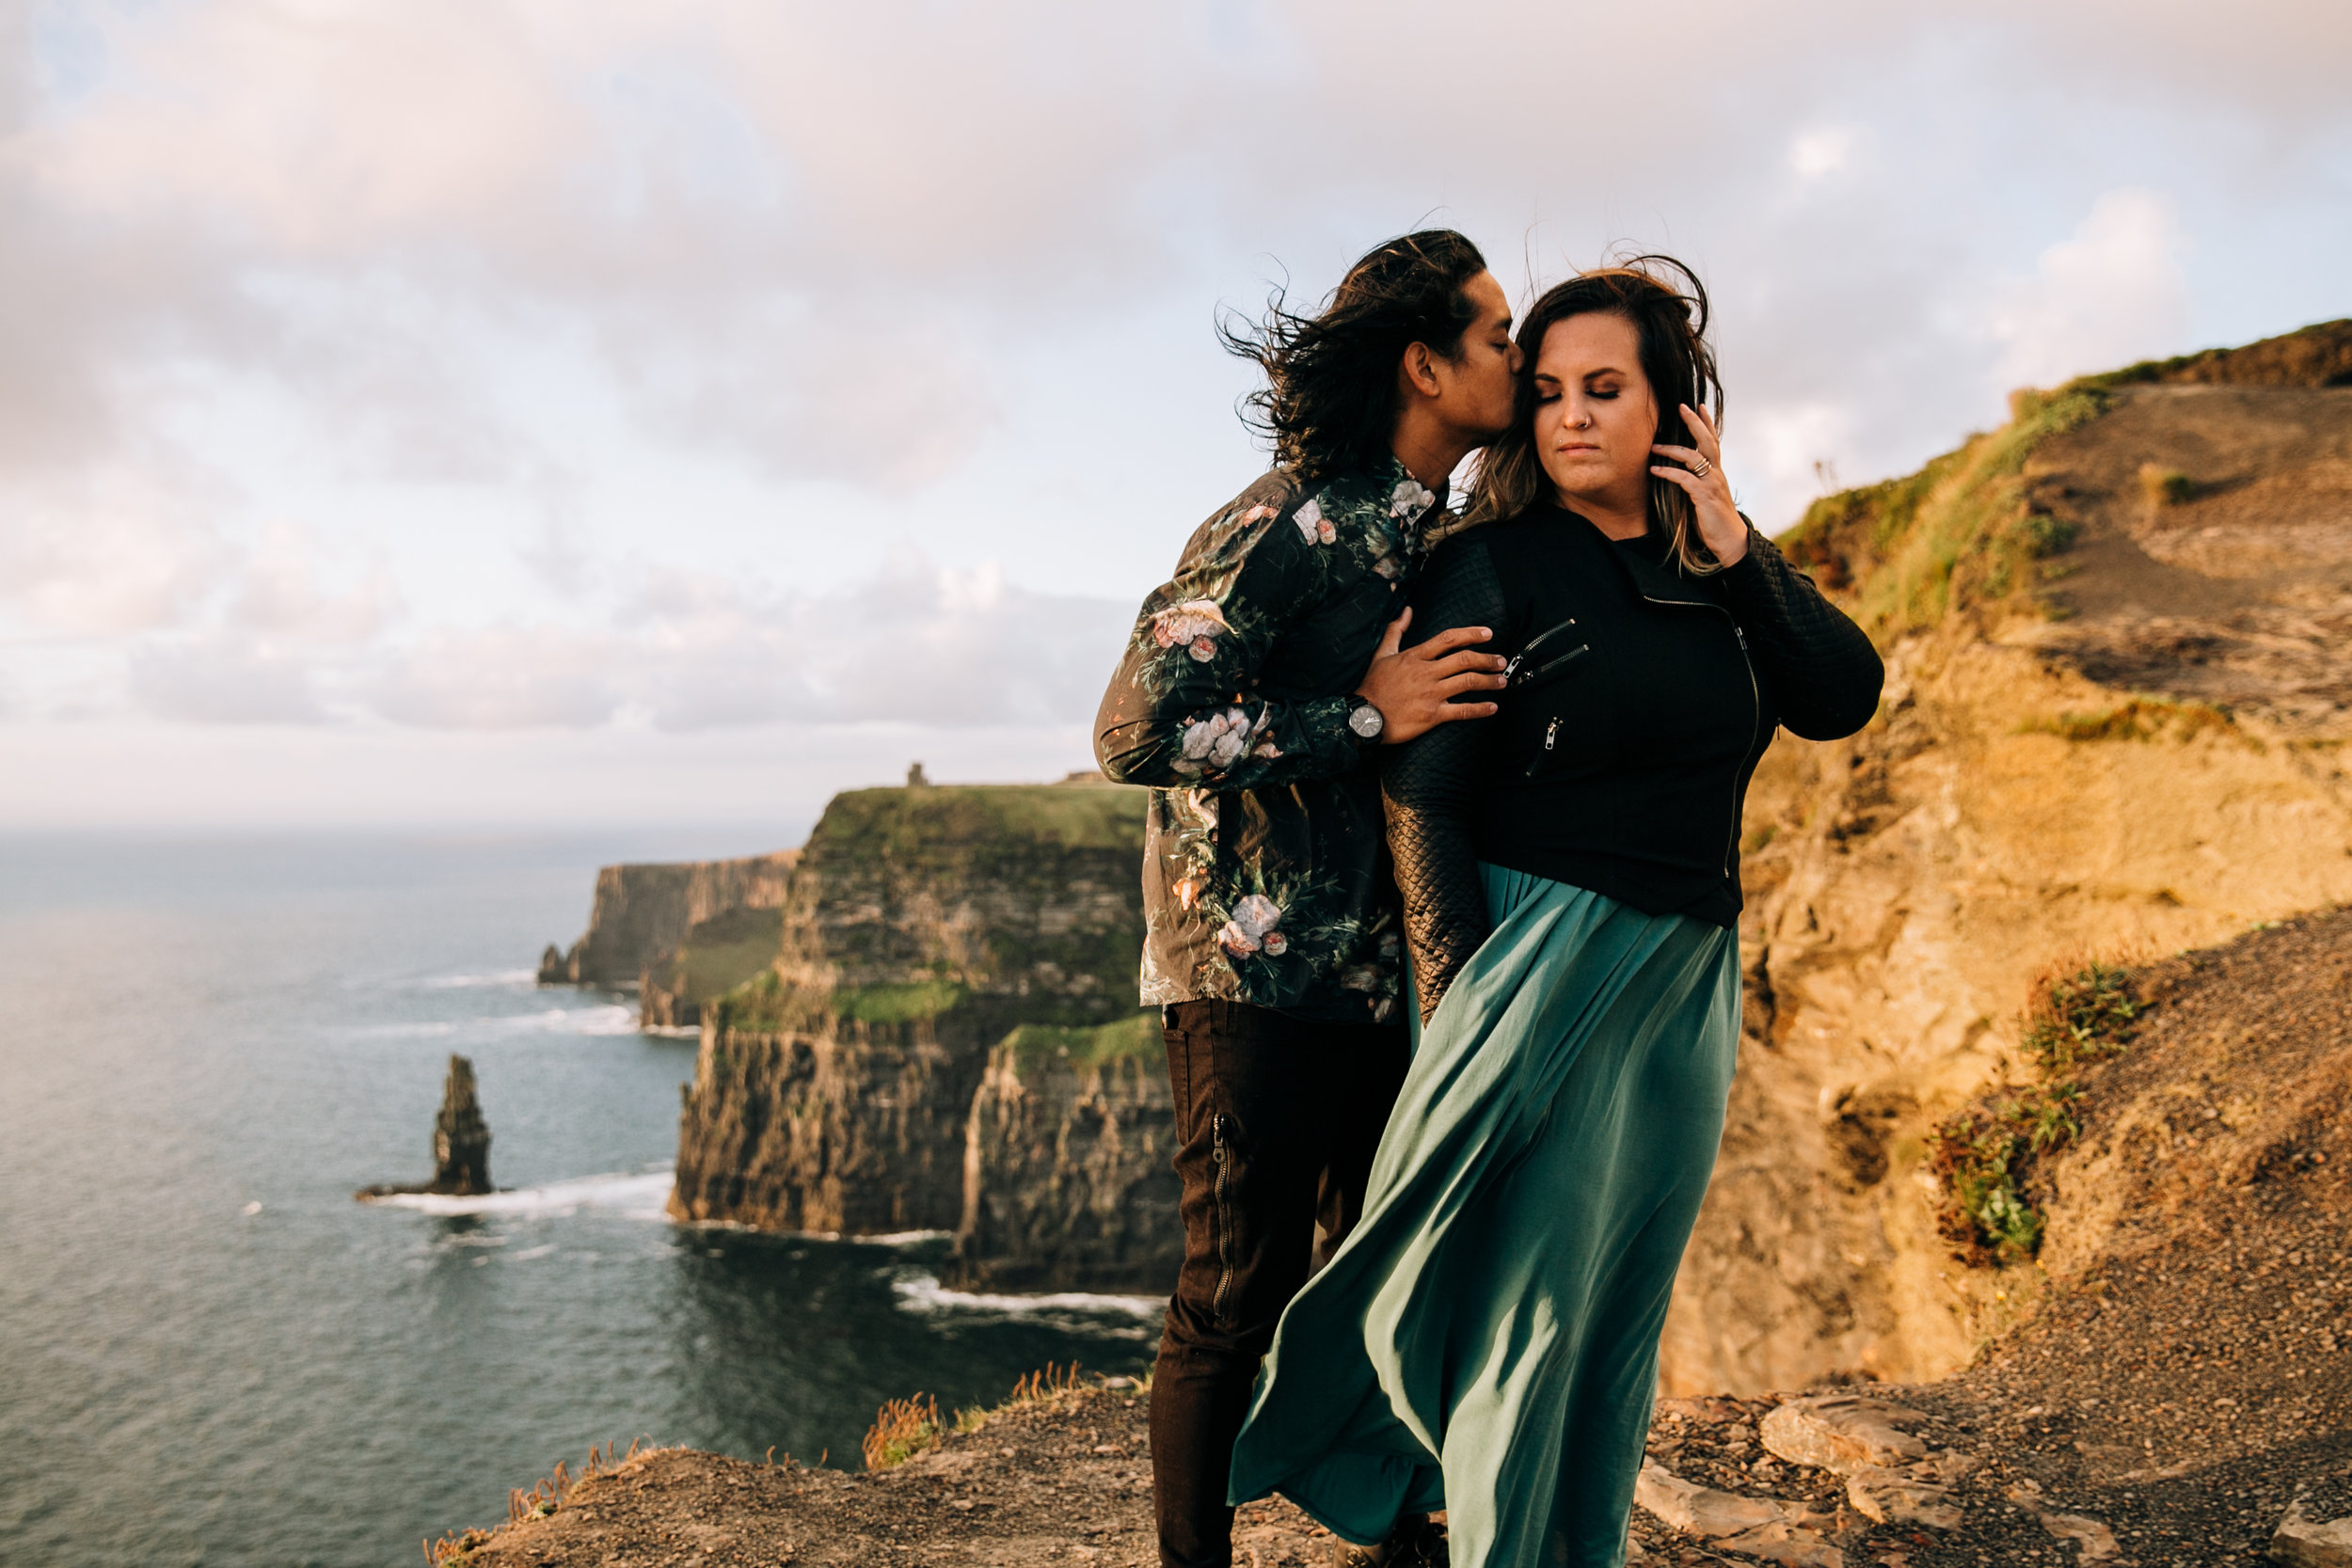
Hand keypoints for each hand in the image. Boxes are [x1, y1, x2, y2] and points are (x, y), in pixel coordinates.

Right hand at [1355, 607, 1506, 744]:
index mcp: (1415, 656)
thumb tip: (1407, 611)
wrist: (1364, 717)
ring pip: (1468, 682)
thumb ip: (1396, 630)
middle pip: (1465, 660)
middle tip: (1501, 661)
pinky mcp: (1432, 715)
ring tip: (1502, 680)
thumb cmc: (1372, 686)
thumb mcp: (1382, 654)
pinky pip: (1462, 710)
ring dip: (1489, 680)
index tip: (1488, 634)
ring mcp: (1431, 694)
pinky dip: (1480, 709)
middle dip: (1487, 659)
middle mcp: (1426, 672)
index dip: (1471, 634)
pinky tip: (1492, 707)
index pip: (1449, 639)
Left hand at [1651, 403, 1748, 565]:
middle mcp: (1716, 474)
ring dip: (1672, 449)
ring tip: (1654, 446)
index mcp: (1717, 472)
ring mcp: (1711, 484)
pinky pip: (1684, 478)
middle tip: (1682, 407)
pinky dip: (1668, 472)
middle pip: (1707, 441)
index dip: (1707, 423)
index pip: (1713, 442)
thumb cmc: (1714, 521)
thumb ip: (1696, 483)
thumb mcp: (1705, 497)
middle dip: (1694, 422)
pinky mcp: (1704, 496)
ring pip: (1693, 456)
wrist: (1730, 541)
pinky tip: (1655, 469)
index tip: (1699, 406)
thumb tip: (1678, 474)